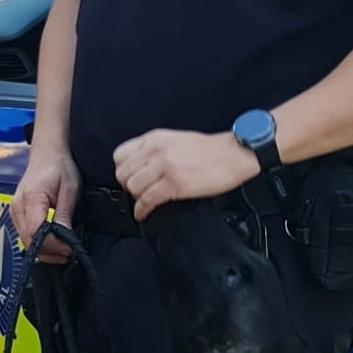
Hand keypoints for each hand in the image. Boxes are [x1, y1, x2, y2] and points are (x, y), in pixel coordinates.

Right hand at [9, 144, 80, 248]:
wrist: (47, 154)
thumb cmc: (58, 167)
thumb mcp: (69, 190)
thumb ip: (65, 215)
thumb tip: (65, 238)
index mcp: (31, 198)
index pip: (35, 231)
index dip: (52, 245)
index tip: (67, 250)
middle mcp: (18, 205)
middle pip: (28, 239)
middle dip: (48, 251)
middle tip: (67, 254)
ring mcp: (15, 209)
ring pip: (25, 240)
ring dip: (43, 249)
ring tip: (62, 251)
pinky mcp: (17, 212)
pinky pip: (25, 233)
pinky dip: (38, 242)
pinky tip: (52, 243)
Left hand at [114, 127, 263, 209]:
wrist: (232, 155)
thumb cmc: (209, 150)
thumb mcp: (175, 140)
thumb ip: (155, 149)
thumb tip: (141, 165)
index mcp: (155, 139)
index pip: (120, 155)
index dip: (123, 169)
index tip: (130, 177)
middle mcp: (156, 151)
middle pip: (123, 174)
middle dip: (128, 186)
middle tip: (138, 192)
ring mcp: (165, 167)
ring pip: (133, 188)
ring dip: (136, 198)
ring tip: (144, 202)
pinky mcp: (175, 184)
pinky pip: (147, 200)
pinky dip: (142, 210)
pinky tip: (143, 213)